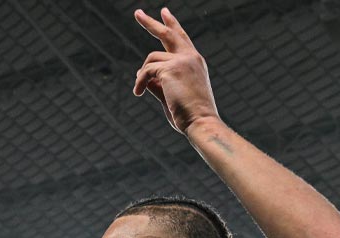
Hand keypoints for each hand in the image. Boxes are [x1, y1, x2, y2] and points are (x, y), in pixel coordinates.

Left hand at [132, 8, 219, 133]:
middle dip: (150, 23)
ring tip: (139, 90)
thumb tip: (143, 75)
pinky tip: (138, 93)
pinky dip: (139, 82)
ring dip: (142, 74)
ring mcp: (182, 61)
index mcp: (195, 62)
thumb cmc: (190, 115)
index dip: (172, 25)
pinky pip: (146, 71)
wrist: (201, 122)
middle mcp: (191, 57)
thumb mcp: (173, 94)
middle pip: (167, 33)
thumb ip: (160, 82)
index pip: (181, 38)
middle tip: (137, 12)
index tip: (164, 13)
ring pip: (151, 58)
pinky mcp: (171, 69)